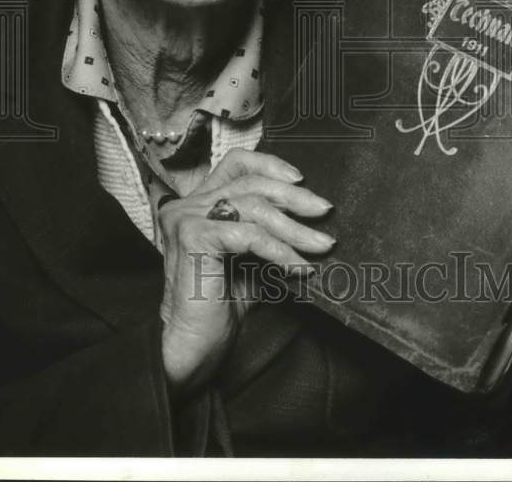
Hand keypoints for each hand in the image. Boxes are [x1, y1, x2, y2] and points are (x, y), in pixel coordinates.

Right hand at [157, 148, 332, 394]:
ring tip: (321, 246)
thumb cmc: (223, 306)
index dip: (270, 164)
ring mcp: (187, 219)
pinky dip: (280, 251)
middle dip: (294, 197)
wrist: (195, 348)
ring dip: (295, 228)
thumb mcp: (253, 259)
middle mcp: (187, 205)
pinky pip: (250, 236)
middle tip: (324, 211)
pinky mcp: (193, 238)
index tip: (301, 180)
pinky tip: (298, 267)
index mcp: (198, 203)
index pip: (235, 163)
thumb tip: (314, 218)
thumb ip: (270, 233)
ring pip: (254, 208)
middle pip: (251, 182)